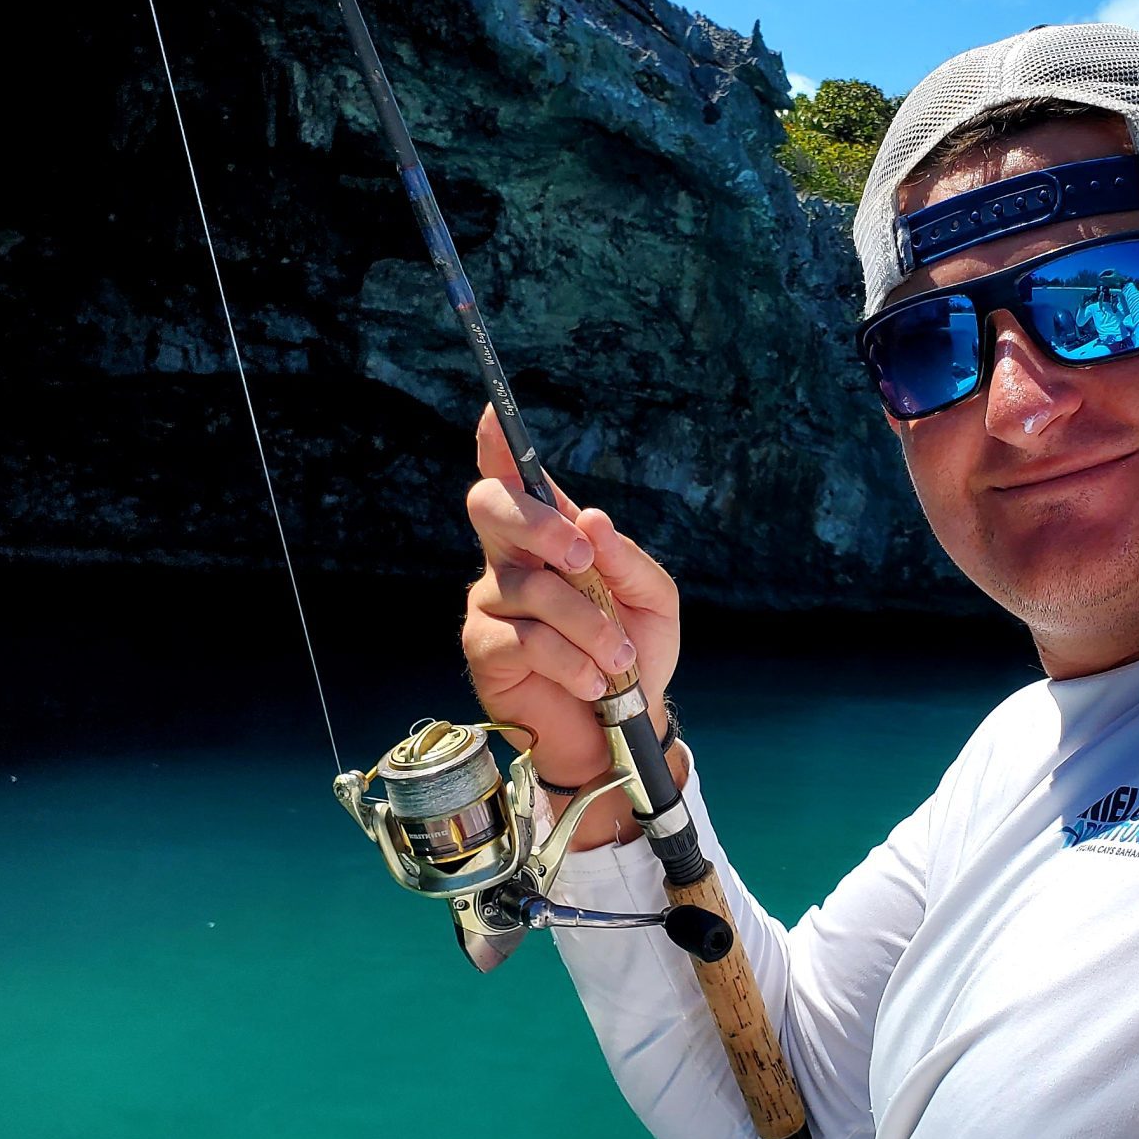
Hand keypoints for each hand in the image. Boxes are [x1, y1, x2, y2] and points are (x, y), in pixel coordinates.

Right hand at [461, 408, 682, 838]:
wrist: (626, 728)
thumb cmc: (636, 657)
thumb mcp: (653, 602)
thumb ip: (626, 559)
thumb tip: (591, 519)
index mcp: (551, 539)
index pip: (516, 481)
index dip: (498, 445)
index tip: (494, 411)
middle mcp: (512, 561)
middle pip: (492, 508)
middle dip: (538, 525)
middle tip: (583, 559)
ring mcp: (492, 603)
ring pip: (530, 588)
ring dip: (586, 624)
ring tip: (617, 657)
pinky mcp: (485, 648)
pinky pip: (523, 638)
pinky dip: (569, 659)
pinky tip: (591, 680)